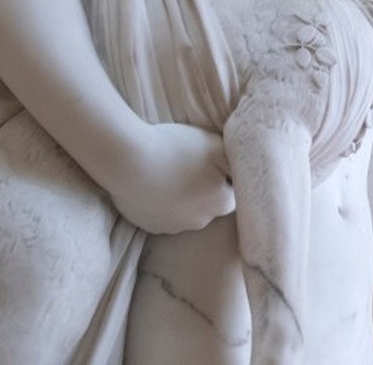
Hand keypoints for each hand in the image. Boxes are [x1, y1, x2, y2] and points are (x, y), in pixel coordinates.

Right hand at [102, 121, 235, 233]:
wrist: (129, 161)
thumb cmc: (178, 149)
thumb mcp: (217, 145)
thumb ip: (236, 160)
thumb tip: (243, 171)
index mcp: (221, 204)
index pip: (233, 193)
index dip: (225, 176)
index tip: (214, 161)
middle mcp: (200, 222)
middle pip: (210, 205)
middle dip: (206, 189)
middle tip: (191, 165)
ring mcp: (172, 227)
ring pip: (186, 212)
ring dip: (183, 197)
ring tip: (171, 172)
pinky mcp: (149, 226)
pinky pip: (163, 215)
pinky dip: (162, 202)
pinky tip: (155, 183)